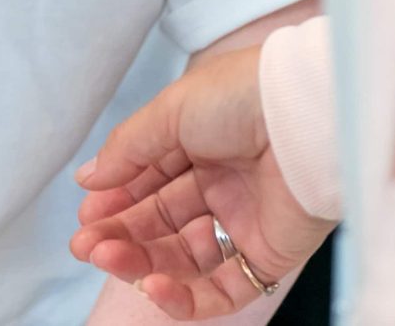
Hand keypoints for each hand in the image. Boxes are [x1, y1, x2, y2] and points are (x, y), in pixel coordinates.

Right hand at [68, 43, 335, 319]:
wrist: (308, 115)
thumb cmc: (242, 97)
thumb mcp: (170, 110)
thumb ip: (127, 150)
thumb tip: (87, 178)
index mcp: (202, 142)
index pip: (150, 181)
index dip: (116, 200)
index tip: (85, 214)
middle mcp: (223, 184)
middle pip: (162, 223)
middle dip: (120, 235)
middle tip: (85, 246)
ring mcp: (246, 222)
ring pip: (184, 259)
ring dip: (142, 263)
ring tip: (108, 258)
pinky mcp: (269, 257)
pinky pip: (223, 290)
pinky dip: (186, 298)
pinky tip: (153, 284)